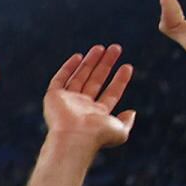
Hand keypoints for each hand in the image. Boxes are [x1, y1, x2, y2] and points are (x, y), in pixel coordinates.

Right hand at [39, 45, 136, 159]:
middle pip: (96, 80)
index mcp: (97, 114)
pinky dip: (68, 68)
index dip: (119, 80)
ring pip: (80, 76)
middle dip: (106, 64)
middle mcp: (82, 106)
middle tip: (116, 48)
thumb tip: (132, 111)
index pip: (111, 93)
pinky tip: (78, 56)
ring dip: (90, 62)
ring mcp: (67, 101)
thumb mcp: (120, 132)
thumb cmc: (97, 137)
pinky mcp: (53, 97)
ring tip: (101, 47)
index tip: (127, 66)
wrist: (74, 138)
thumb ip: (127, 122)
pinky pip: (60, 79)